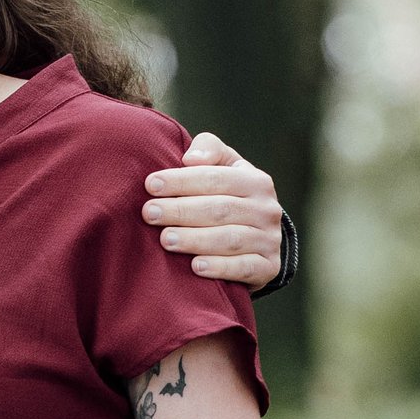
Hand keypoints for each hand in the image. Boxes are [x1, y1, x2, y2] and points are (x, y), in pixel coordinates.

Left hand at [143, 131, 284, 288]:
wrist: (258, 238)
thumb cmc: (228, 195)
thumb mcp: (224, 166)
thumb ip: (208, 150)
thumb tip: (190, 159)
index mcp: (256, 181)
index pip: (216, 178)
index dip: (182, 181)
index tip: (150, 185)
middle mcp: (267, 209)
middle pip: (220, 209)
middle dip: (181, 210)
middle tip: (149, 214)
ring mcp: (270, 240)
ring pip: (230, 239)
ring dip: (195, 239)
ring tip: (165, 239)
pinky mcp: (269, 268)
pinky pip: (244, 268)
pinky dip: (220, 268)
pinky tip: (195, 267)